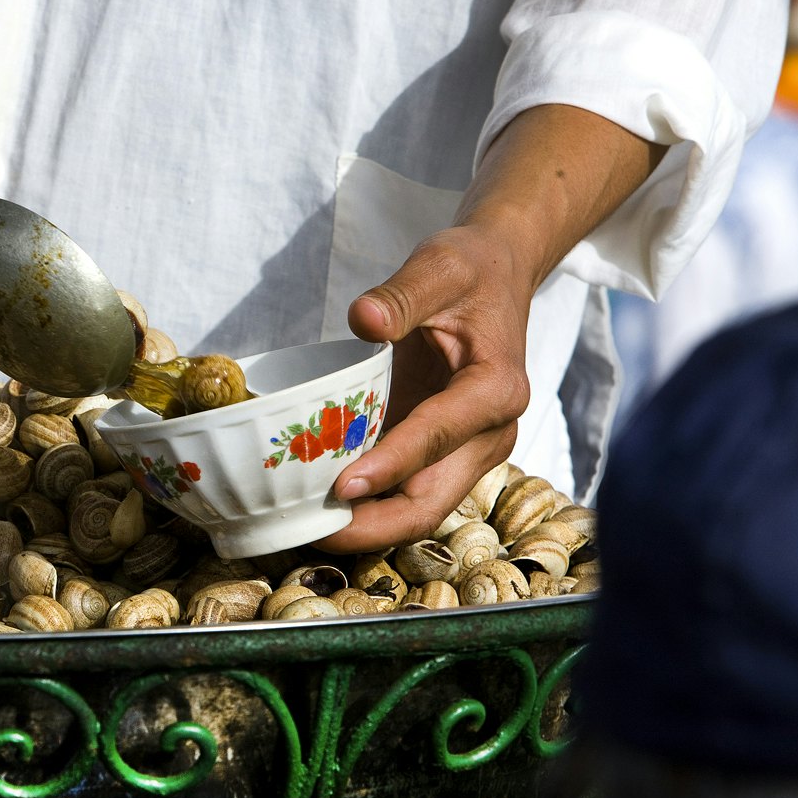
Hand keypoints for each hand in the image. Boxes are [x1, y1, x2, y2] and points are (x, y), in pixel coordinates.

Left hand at [313, 225, 530, 551]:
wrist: (496, 275)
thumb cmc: (470, 270)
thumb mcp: (439, 267)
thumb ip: (402, 294)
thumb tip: (364, 319)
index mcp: (496, 389)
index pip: (437, 436)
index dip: (389, 466)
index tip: (341, 486)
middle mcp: (489, 433)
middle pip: (431, 502)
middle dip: (373, 526)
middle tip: (310, 530)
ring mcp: (466, 450)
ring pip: (417, 509)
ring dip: (363, 525)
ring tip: (301, 527)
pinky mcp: (441, 453)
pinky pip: (402, 492)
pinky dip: (364, 506)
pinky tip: (315, 506)